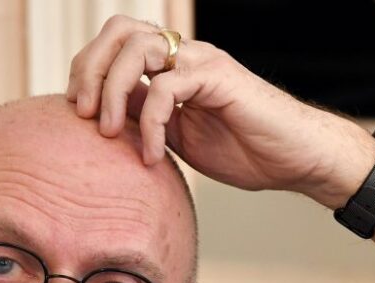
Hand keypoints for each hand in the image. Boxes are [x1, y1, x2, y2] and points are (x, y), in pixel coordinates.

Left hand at [66, 15, 374, 208]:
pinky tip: (152, 157)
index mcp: (172, 65)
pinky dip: (151, 124)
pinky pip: (166, 88)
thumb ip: (147, 120)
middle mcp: (185, 55)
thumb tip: (106, 121)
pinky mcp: (218, 78)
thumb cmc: (247, 151)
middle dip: (90, 69)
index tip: (78, 111)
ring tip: (109, 131)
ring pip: (138, 50)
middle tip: (84, 113)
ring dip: (113, 90)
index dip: (87, 70)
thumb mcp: (180, 137)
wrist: (296, 159)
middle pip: (119, 31)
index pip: (115, 45)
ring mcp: (202, 62)